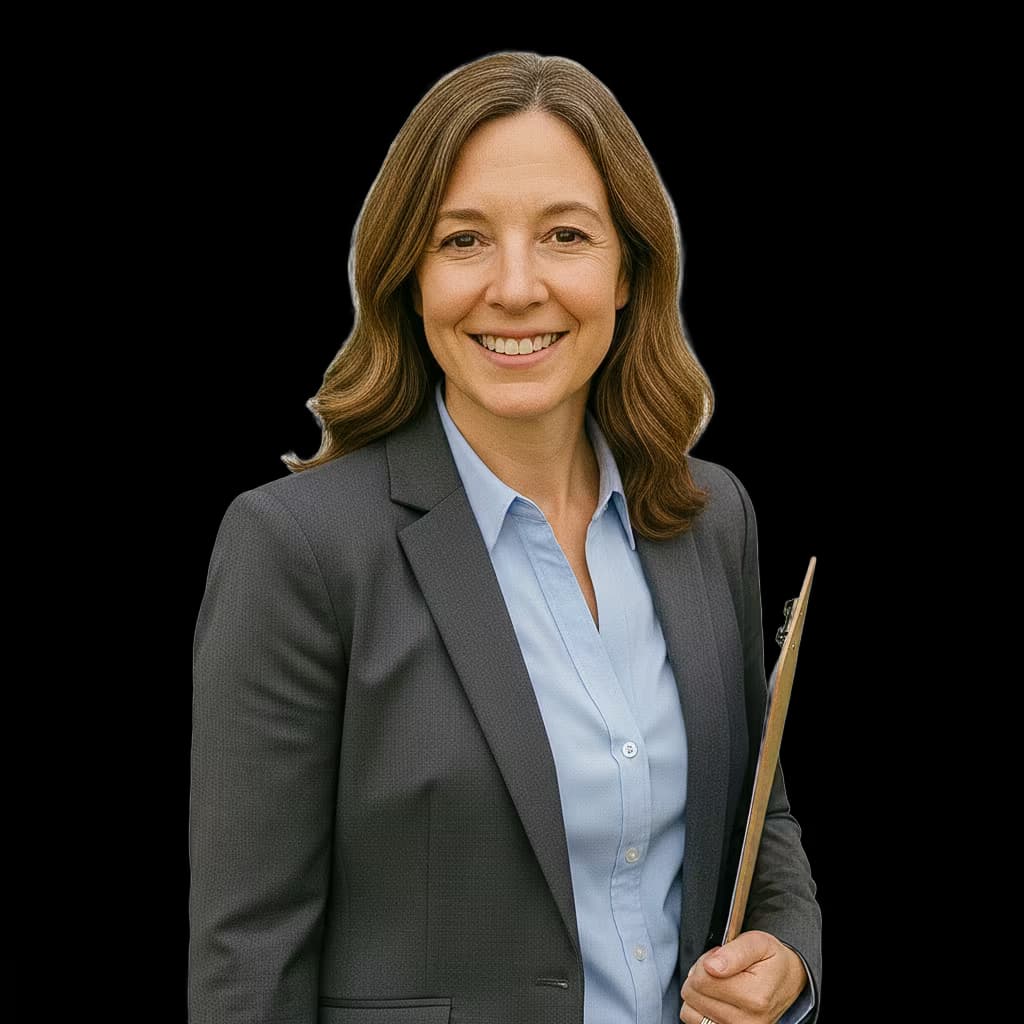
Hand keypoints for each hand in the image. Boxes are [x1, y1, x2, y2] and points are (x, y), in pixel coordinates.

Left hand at [679, 929, 805, 1023]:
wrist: (788, 980)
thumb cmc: (771, 961)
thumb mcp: (758, 943)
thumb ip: (733, 952)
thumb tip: (711, 966)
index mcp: (754, 997)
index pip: (701, 981)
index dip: (705, 962)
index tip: (719, 958)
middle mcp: (747, 1021)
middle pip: (693, 996)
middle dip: (700, 976)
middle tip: (720, 969)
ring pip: (690, 1011)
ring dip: (698, 994)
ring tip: (718, 983)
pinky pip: (696, 1022)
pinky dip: (700, 1008)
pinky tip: (716, 997)